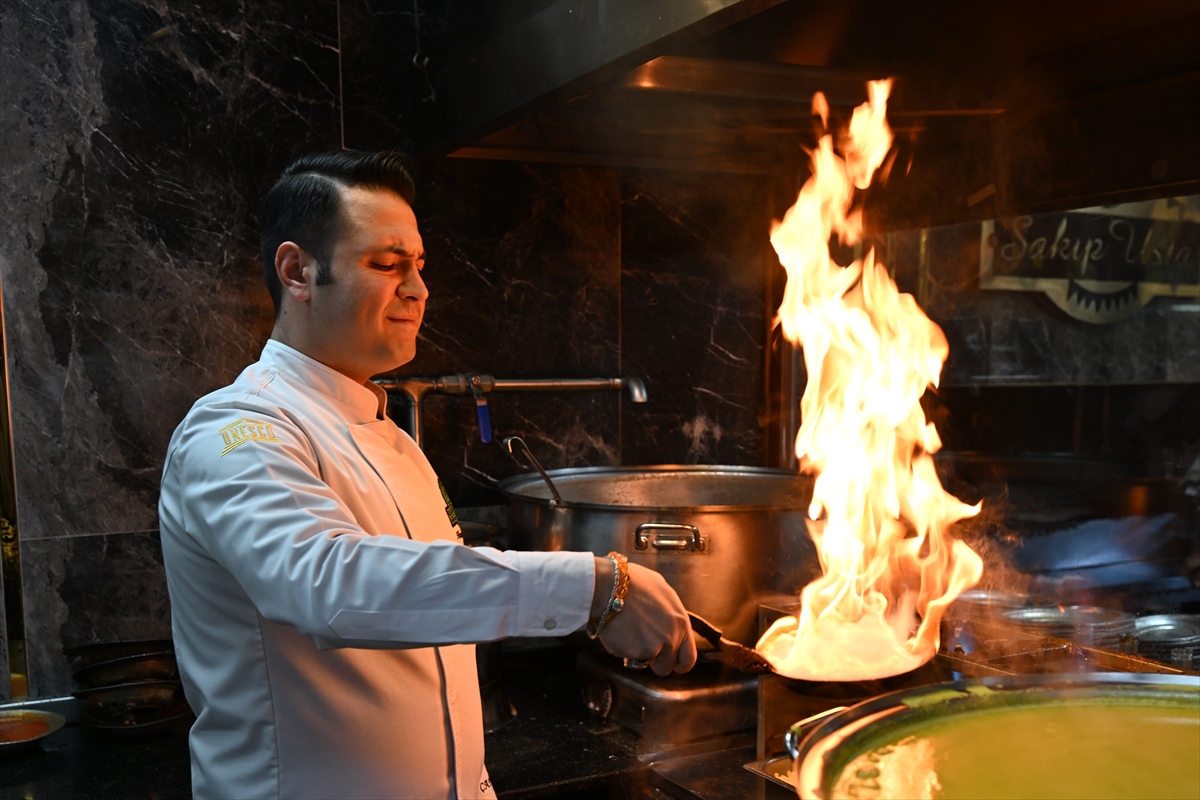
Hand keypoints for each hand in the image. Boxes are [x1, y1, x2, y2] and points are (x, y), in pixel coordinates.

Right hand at [590, 557, 696, 675]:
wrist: (610, 587)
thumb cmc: (634, 582)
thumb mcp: (662, 589)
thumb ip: (669, 610)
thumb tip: (668, 615)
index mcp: (681, 622)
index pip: (689, 657)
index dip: (678, 663)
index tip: (671, 662)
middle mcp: (671, 637)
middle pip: (667, 667)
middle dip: (657, 663)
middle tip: (646, 649)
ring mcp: (654, 647)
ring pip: (646, 665)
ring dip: (639, 655)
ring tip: (630, 634)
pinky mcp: (635, 653)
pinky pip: (628, 657)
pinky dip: (623, 649)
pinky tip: (619, 631)